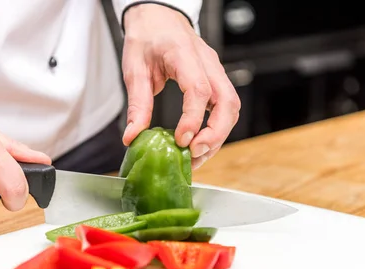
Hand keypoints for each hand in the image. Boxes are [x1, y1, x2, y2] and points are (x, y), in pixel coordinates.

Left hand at [121, 4, 240, 168]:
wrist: (158, 17)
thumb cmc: (147, 37)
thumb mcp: (134, 69)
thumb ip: (137, 104)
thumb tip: (132, 136)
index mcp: (183, 54)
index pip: (198, 89)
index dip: (193, 118)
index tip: (181, 139)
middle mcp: (207, 62)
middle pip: (227, 102)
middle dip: (216, 134)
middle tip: (195, 153)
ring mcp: (215, 71)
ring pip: (231, 107)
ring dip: (219, 135)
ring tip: (197, 156)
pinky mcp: (216, 79)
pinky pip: (225, 107)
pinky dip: (217, 129)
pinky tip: (201, 143)